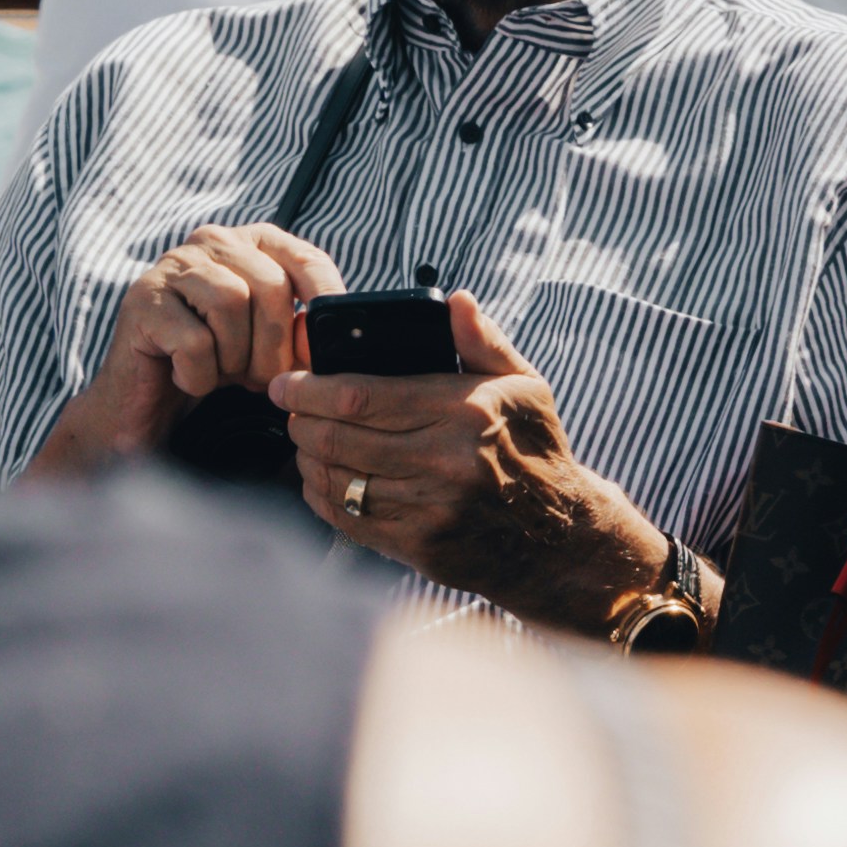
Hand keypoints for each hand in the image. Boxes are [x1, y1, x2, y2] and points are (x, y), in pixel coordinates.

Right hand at [28, 220, 347, 478]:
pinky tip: (186, 379)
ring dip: (234, 358)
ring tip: (222, 375)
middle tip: (261, 381)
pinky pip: (193, 339)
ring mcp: (172, 267)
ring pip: (230, 302)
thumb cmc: (213, 367)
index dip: (325, 302)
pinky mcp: (142, 302)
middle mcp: (211, 241)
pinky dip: (199, 374)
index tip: (329, 345)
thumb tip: (337, 334)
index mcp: (250, 243)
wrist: (143, 406)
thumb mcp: (267, 342)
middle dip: (274, 347)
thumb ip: (300, 327)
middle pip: (269, 285)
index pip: (304, 257)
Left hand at [272, 288, 668, 635]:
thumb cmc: (536, 450)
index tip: (286, 382)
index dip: (311, 389)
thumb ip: (482, 340)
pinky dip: (323, 497)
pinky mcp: (419, 548)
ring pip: (338, 480)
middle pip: (340, 438)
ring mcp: (430, 510)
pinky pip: (349, 520)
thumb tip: (454, 299)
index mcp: (465, 412)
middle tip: (289, 409)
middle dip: (300, 421)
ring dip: (307, 457)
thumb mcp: (524, 385)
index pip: (362, 397)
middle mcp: (445, 462)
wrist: (560, 538)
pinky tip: (321, 478)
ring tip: (304, 440)